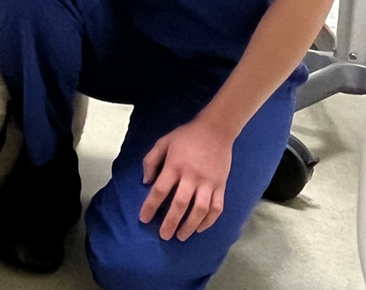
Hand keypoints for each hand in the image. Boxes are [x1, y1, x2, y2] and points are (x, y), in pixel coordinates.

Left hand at [140, 117, 234, 239]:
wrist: (216, 130)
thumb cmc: (186, 136)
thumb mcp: (163, 142)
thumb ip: (151, 161)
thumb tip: (145, 181)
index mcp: (174, 166)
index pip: (159, 190)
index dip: (150, 206)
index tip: (144, 219)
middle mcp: (191, 177)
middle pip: (179, 205)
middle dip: (170, 223)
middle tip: (164, 235)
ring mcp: (208, 183)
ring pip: (200, 210)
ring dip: (190, 225)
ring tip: (181, 236)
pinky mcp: (221, 186)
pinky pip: (217, 207)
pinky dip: (209, 221)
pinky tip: (200, 228)